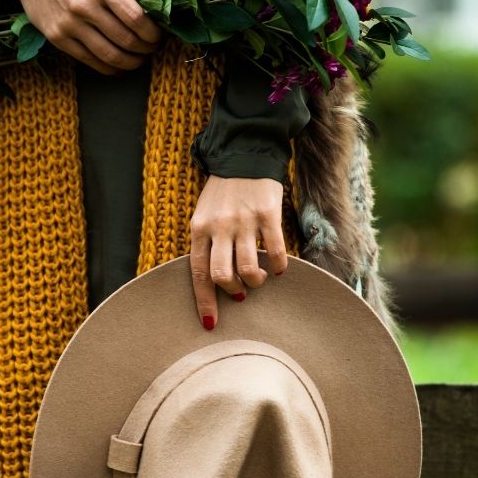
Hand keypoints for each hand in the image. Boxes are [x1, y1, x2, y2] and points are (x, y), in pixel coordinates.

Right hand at [0, 0, 163, 74]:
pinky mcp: (58, 38)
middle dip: (145, 50)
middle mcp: (85, 6)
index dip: (152, 34)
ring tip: (139, 60)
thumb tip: (152, 13)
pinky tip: (119, 67)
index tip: (157, 37)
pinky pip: (91, 61)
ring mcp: (70, 24)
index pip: (136, 18)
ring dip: (131, 63)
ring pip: (110, 56)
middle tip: (151, 50)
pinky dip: (110, 69)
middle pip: (126, 40)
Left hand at [189, 175, 287, 329]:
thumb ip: (208, 243)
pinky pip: (274, 252)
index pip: (199, 273)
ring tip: (259, 278)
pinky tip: (277, 267)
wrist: (245, 154)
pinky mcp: (268, 215)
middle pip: (222, 275)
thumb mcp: (205, 215)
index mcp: (200, 229)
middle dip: (233, 291)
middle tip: (241, 292)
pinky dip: (277, 267)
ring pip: (248, 269)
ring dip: (255, 282)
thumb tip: (217, 282)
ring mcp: (244, 221)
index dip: (205, 302)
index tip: (211, 324)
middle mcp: (219, 227)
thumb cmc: (224, 192)